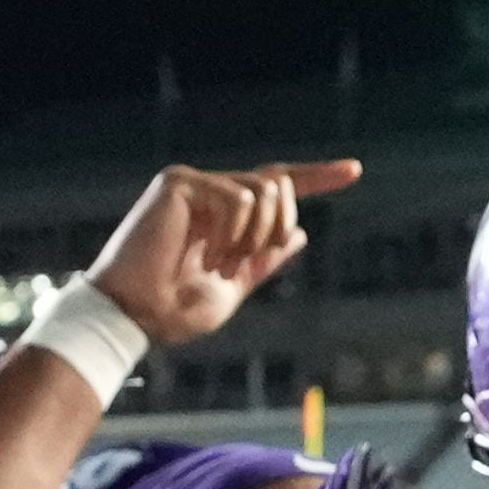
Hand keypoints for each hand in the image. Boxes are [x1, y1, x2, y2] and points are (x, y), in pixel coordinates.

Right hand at [78, 159, 363, 349]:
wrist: (134, 317)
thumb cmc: (171, 310)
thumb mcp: (232, 288)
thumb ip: (263, 260)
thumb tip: (299, 233)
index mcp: (221, 213)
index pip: (276, 184)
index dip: (317, 177)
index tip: (354, 171)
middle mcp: (207, 189)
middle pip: (277, 184)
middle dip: (276, 227)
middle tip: (242, 265)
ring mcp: (192, 183)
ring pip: (262, 190)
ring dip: (253, 238)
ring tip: (220, 266)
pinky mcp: (178, 183)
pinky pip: (237, 198)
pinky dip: (233, 234)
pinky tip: (208, 256)